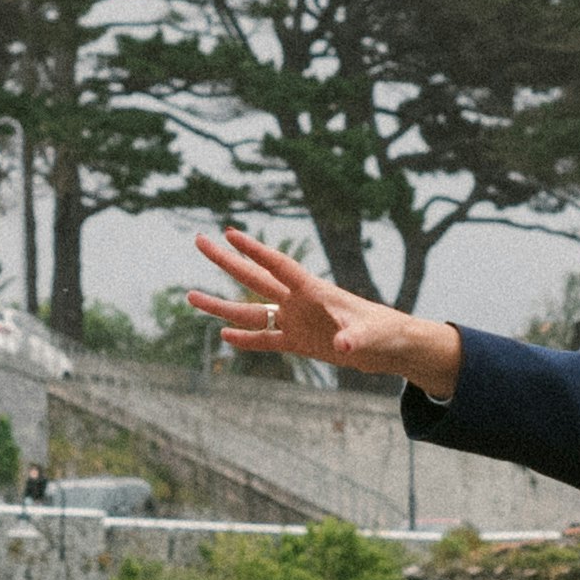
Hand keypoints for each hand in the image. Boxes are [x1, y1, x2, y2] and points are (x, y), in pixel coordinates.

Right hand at [183, 227, 461, 393]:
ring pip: (250, 310)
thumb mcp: (371, 335)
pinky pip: (264, 339)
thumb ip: (354, 338)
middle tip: (198, 241)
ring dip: (221, 305)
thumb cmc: (385, 332)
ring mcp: (294, 320)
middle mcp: (298, 301)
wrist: (389, 347)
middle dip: (225, 261)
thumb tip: (343, 346)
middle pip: (254, 278)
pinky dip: (245, 340)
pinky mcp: (297, 342)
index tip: (229, 232)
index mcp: (314, 290)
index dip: (254, 250)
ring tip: (190, 295)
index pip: (278, 265)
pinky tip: (222, 336)